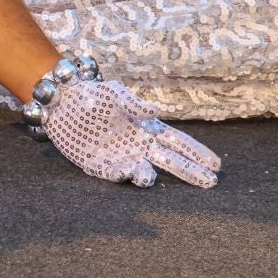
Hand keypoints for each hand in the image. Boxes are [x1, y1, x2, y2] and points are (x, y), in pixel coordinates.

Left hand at [40, 79, 220, 188]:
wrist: (62, 103)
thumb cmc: (93, 95)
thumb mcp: (114, 94)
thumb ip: (134, 104)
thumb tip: (154, 111)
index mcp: (146, 128)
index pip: (177, 142)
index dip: (196, 152)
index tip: (216, 164)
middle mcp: (138, 146)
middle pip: (169, 161)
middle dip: (189, 172)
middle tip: (210, 183)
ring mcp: (121, 157)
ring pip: (142, 171)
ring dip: (148, 176)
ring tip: (149, 178)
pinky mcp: (101, 166)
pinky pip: (115, 175)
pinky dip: (121, 175)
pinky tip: (126, 172)